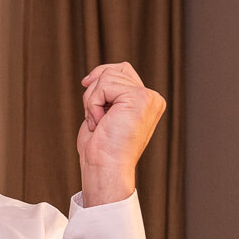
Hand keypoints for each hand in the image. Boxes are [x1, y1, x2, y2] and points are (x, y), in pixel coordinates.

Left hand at [76, 62, 165, 205]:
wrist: (105, 168)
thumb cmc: (101, 148)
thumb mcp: (104, 114)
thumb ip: (108, 94)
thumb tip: (94, 76)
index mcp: (147, 102)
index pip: (122, 70)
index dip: (101, 75)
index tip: (86, 83)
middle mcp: (152, 98)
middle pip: (113, 70)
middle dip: (94, 91)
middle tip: (95, 118)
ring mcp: (148, 97)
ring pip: (107, 76)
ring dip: (92, 101)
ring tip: (98, 123)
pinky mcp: (139, 97)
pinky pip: (104, 84)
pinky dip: (93, 104)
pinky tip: (100, 123)